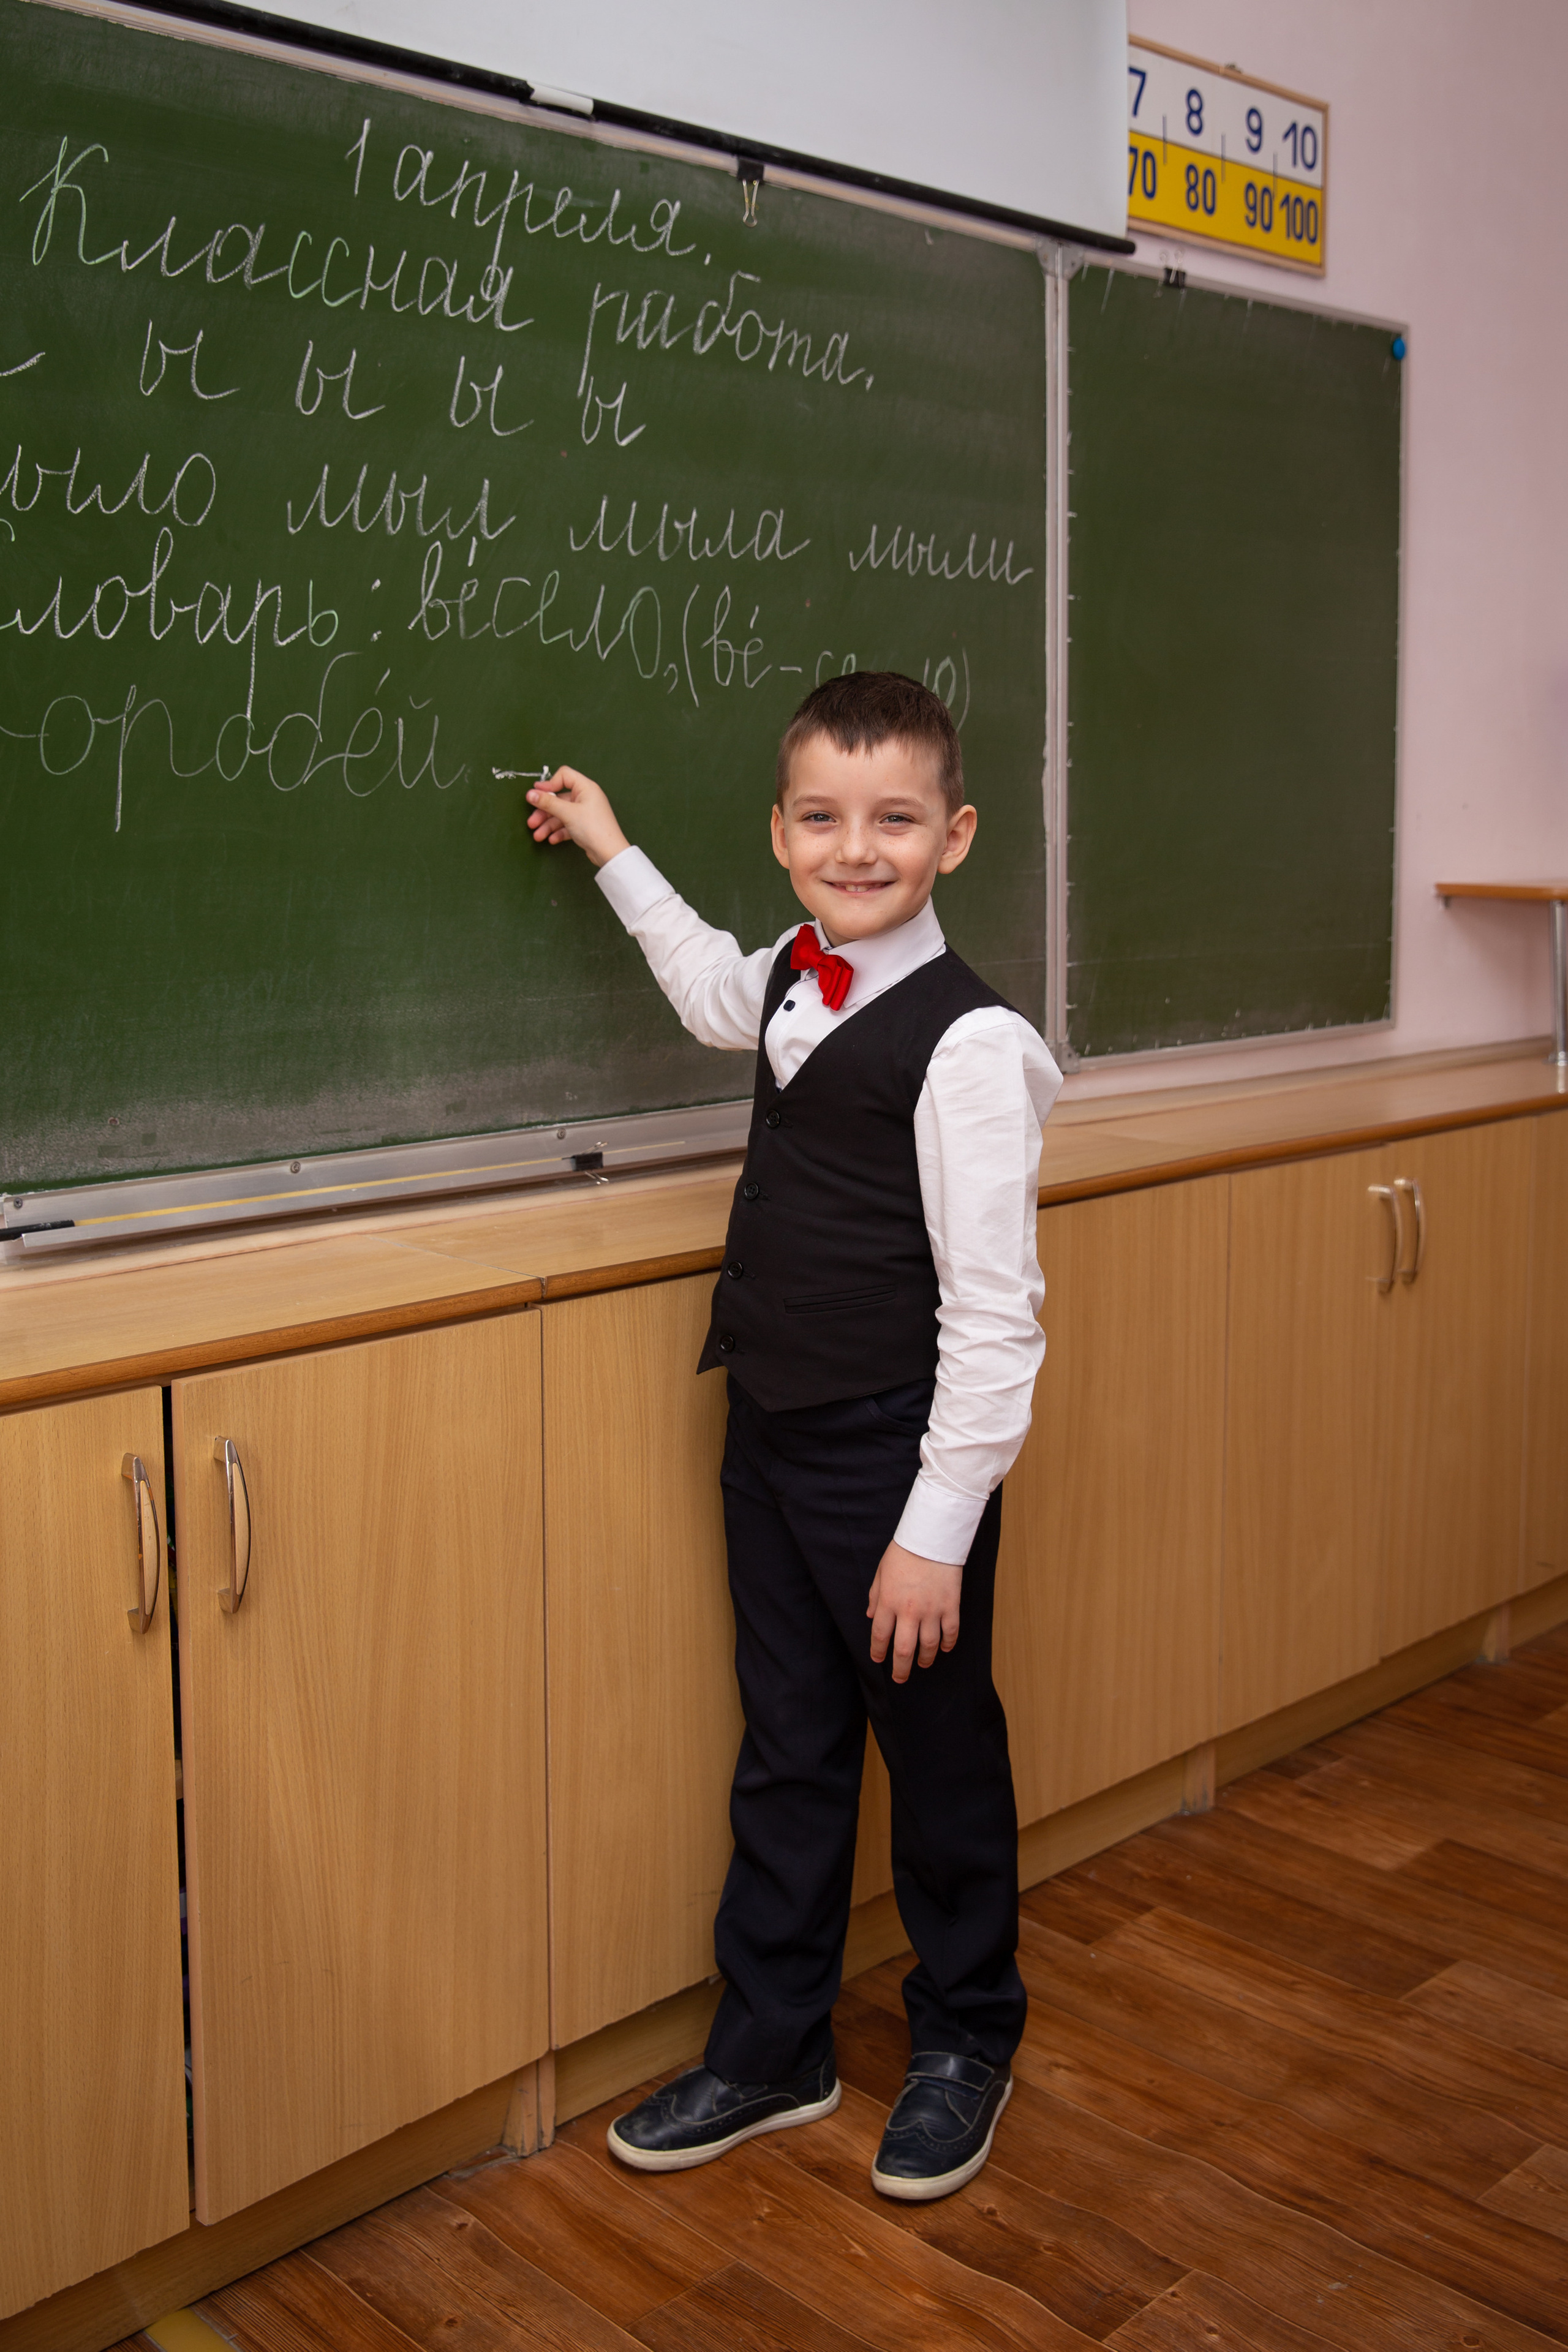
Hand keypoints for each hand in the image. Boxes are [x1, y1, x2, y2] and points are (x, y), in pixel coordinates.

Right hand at [525, 764, 630, 868]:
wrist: (609, 853)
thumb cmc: (593, 828)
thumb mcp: (567, 813)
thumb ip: (548, 803)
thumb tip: (530, 794)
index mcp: (586, 788)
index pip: (564, 776)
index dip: (549, 783)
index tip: (536, 794)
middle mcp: (586, 797)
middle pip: (559, 799)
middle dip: (544, 811)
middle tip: (531, 822)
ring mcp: (585, 812)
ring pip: (561, 814)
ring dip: (548, 825)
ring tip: (538, 836)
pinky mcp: (584, 826)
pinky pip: (567, 825)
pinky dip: (558, 831)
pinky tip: (551, 840)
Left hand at [867, 1541, 960, 1682]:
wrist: (932, 1537)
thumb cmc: (904, 1552)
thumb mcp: (881, 1572)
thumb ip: (875, 1596)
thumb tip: (869, 1616)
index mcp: (888, 1602)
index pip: (880, 1636)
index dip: (878, 1651)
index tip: (877, 1659)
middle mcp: (909, 1611)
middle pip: (904, 1650)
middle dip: (901, 1669)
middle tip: (900, 1678)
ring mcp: (932, 1610)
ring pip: (929, 1646)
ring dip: (925, 1659)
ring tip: (923, 1664)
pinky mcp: (950, 1606)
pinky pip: (950, 1632)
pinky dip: (948, 1644)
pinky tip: (944, 1648)